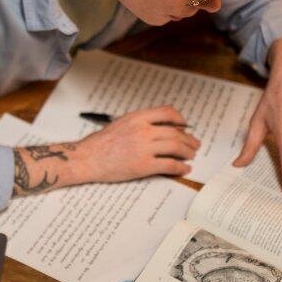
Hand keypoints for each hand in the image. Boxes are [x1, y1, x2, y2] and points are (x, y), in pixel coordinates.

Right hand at [73, 105, 200, 182]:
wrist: (87, 158)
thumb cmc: (100, 143)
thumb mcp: (121, 123)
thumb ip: (140, 123)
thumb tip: (160, 128)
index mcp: (137, 117)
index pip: (167, 112)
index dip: (180, 120)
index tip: (185, 127)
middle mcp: (143, 130)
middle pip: (176, 132)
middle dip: (189, 140)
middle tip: (195, 145)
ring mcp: (144, 148)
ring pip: (176, 147)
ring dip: (188, 152)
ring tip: (191, 156)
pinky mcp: (143, 166)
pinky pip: (170, 165)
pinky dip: (181, 167)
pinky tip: (184, 169)